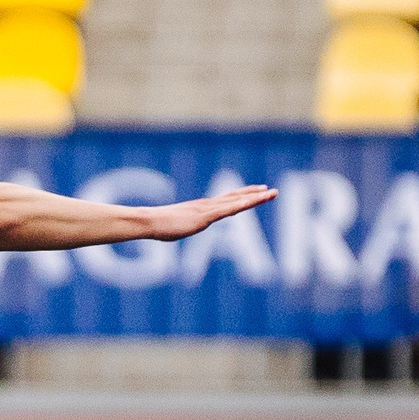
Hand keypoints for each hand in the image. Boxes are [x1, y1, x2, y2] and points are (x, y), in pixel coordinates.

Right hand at [146, 185, 275, 241]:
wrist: (147, 221)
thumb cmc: (155, 225)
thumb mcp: (172, 226)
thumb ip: (178, 225)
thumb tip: (170, 229)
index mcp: (200, 208)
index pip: (225, 201)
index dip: (242, 195)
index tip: (256, 191)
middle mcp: (206, 206)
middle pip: (235, 198)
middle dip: (254, 194)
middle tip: (271, 190)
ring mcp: (206, 210)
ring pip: (235, 202)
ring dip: (254, 198)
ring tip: (271, 193)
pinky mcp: (204, 217)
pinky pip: (226, 211)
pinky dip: (240, 205)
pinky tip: (251, 202)